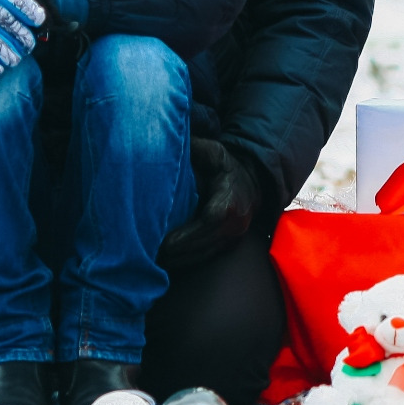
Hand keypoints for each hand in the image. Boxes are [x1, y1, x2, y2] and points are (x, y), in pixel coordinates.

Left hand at [159, 139, 261, 268]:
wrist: (252, 180)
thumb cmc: (226, 166)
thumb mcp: (213, 152)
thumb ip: (193, 149)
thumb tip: (168, 142)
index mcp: (231, 200)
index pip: (211, 220)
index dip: (188, 234)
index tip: (166, 242)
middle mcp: (235, 223)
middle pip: (205, 244)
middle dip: (178, 252)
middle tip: (151, 255)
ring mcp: (233, 237)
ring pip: (204, 255)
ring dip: (179, 260)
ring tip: (154, 262)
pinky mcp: (229, 245)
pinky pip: (206, 257)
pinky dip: (186, 260)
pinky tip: (167, 262)